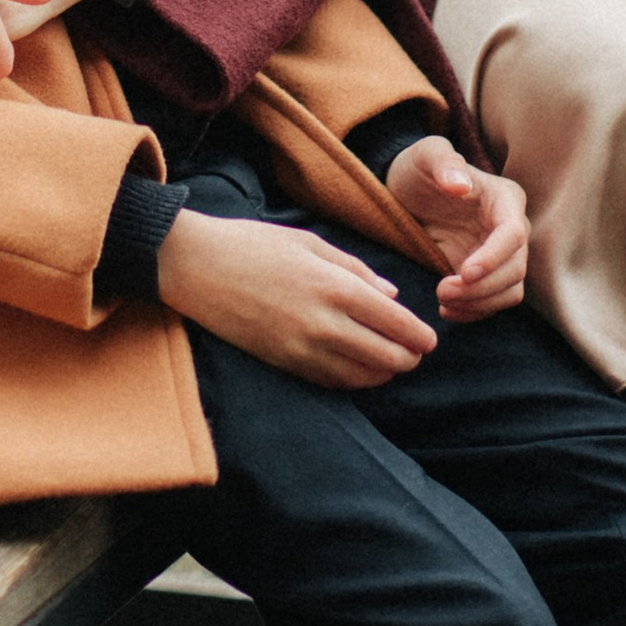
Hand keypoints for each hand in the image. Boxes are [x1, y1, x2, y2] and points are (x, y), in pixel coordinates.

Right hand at [156, 208, 436, 388]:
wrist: (196, 266)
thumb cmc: (253, 244)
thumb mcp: (311, 243)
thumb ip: (356, 270)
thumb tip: (391, 296)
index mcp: (335, 287)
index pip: (396, 324)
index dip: (419, 337)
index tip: (429, 340)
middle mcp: (323, 324)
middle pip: (386, 357)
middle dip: (408, 358)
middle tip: (416, 354)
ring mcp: (301, 349)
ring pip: (361, 376)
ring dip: (384, 373)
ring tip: (392, 363)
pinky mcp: (282, 362)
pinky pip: (330, 381)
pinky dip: (353, 380)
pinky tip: (359, 370)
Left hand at [387, 135, 528, 320]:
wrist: (407, 192)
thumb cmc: (419, 169)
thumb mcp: (425, 155)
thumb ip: (443, 162)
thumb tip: (461, 185)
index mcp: (504, 198)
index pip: (514, 234)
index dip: (494, 257)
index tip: (463, 272)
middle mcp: (511, 229)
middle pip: (516, 268)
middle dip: (482, 287)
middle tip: (442, 291)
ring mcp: (500, 255)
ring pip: (511, 290)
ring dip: (480, 303)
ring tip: (443, 302)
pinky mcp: (487, 276)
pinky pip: (494, 302)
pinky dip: (475, 312)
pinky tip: (449, 310)